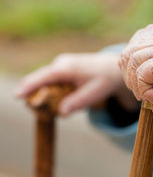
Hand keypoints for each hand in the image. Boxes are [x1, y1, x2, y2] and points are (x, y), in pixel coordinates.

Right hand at [14, 52, 132, 115]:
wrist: (112, 68)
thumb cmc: (104, 80)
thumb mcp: (94, 93)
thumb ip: (78, 102)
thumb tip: (61, 112)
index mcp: (66, 68)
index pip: (43, 77)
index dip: (28, 87)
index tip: (16, 96)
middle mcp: (60, 63)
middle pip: (40, 79)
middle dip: (34, 94)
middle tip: (37, 110)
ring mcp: (60, 64)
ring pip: (46, 81)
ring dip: (47, 94)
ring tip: (67, 101)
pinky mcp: (61, 67)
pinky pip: (52, 80)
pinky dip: (53, 90)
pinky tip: (69, 96)